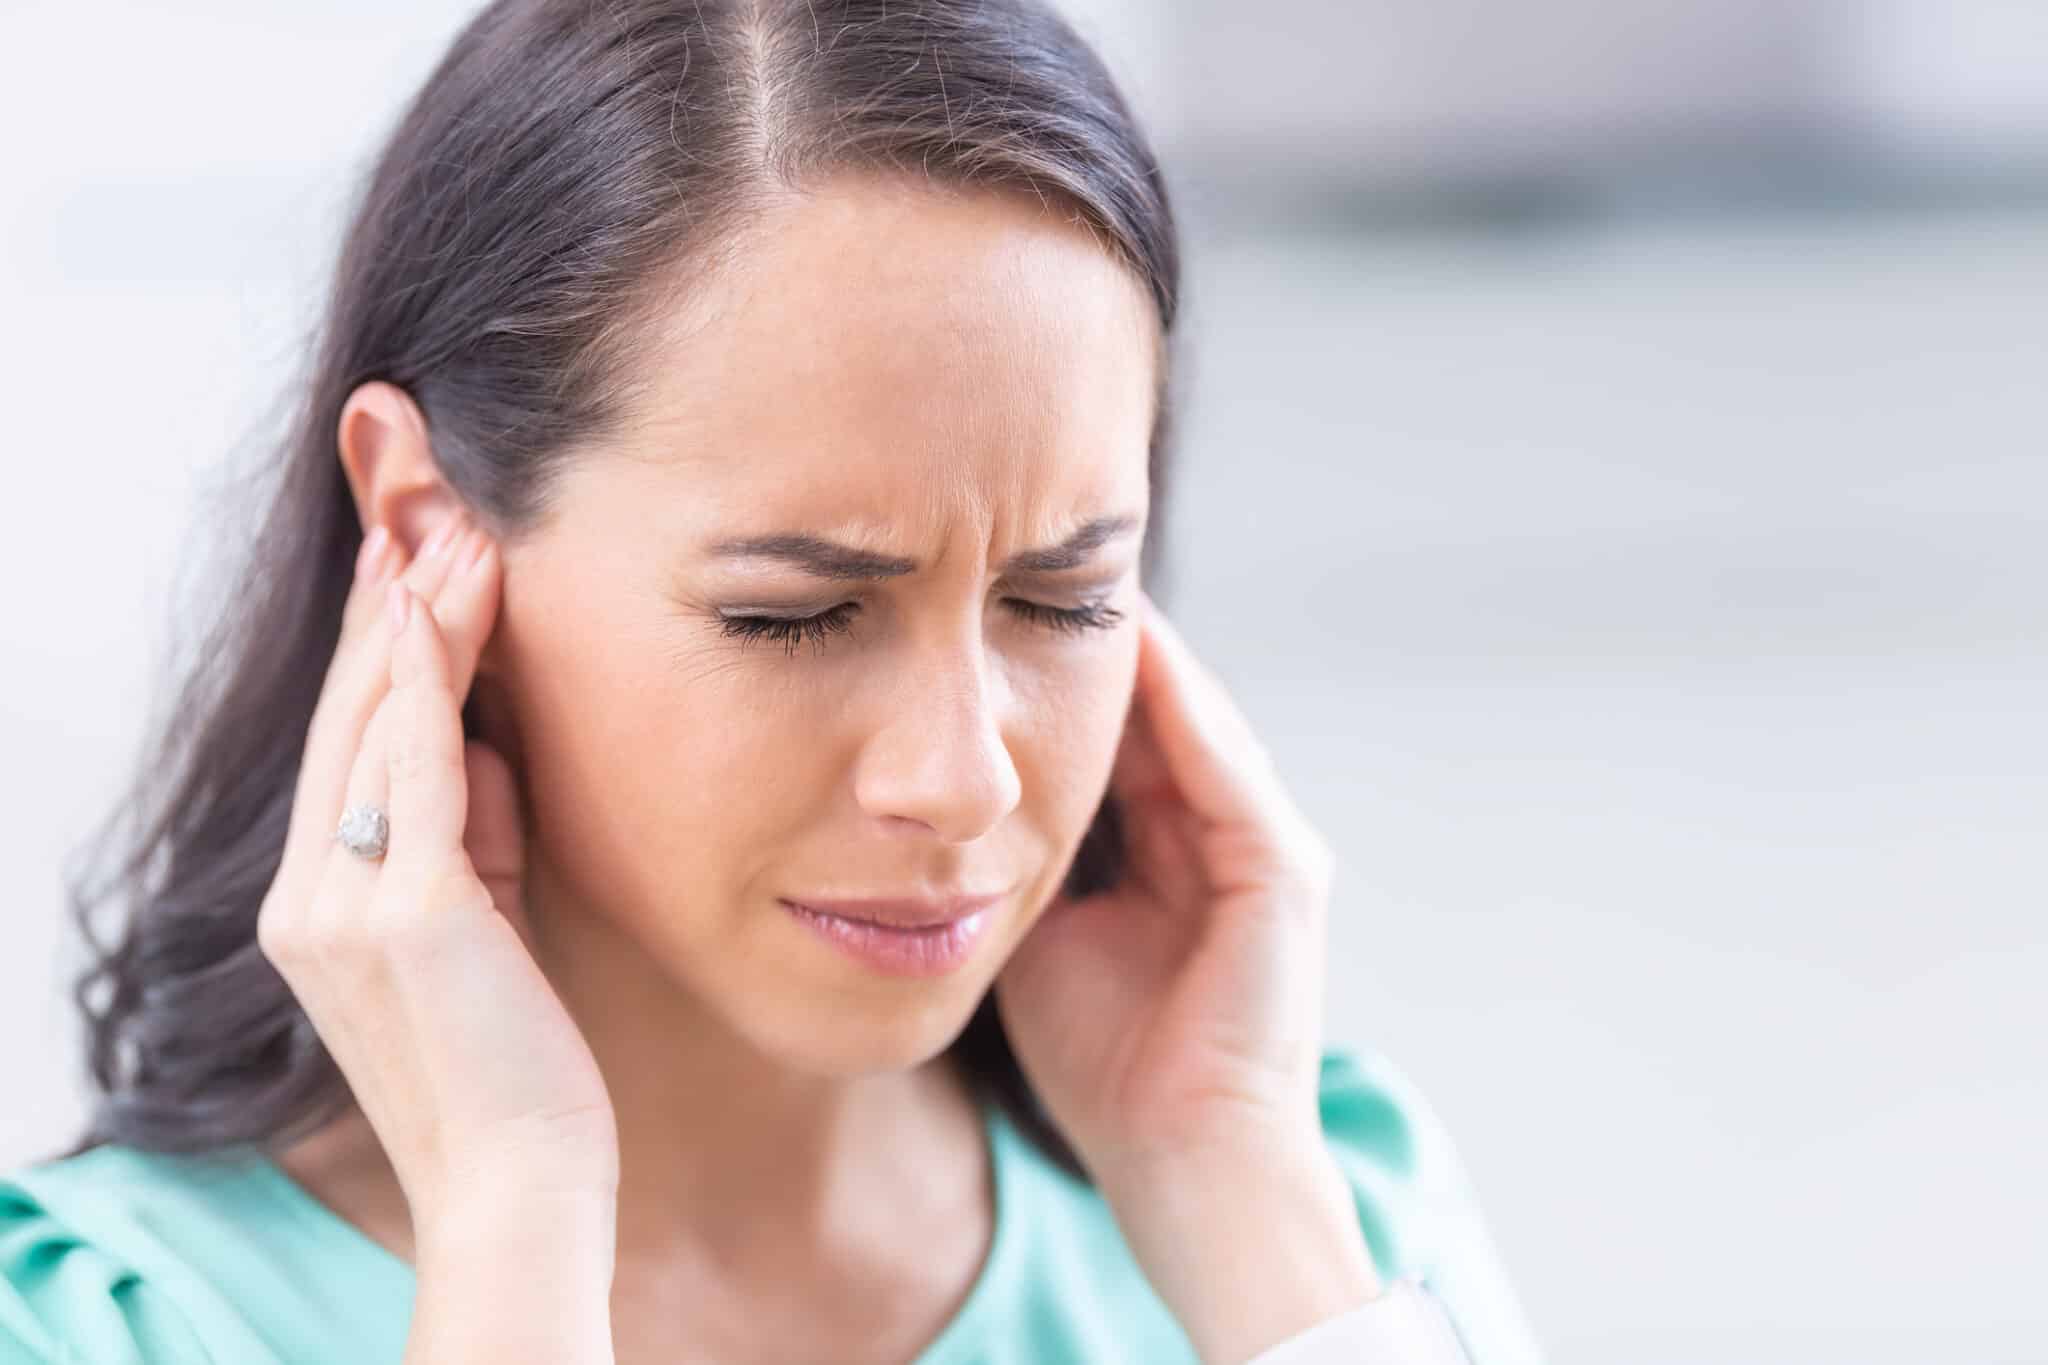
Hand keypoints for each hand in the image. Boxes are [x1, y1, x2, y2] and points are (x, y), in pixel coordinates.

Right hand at [257, 509, 618, 1235]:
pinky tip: (437, 605)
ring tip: (455, 530)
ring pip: (376, 727)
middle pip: (349, 720)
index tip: (409, 565)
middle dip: (390, 609)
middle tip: (426, 510)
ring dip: (417, 619)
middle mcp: (310, 898)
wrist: (517, 1182)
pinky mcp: (406, 912)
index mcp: (318, 907)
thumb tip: (494, 746)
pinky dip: (425, 681)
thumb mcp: (484, 925)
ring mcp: (344, 905)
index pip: (348, 748)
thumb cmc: (514, 1063)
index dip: (378, 651)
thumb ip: (474, 838)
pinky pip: (414, 771)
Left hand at [994, 588, 1339, 1178]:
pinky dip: (1179, 707)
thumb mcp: (1040, 933)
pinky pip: (1224, 766)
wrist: (1178, 1159)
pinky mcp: (1283, 869)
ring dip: (1138, 654)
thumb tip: (945, 798)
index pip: (1116, 737)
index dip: (1056, 674)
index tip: (991, 613)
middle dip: (1092, 645)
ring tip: (1077, 578)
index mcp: (1168, 851)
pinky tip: (1129, 649)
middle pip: (1155, 712)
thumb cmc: (1105, 1065)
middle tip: (1028, 564)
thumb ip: (1015, 859)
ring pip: (1193, 720)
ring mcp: (1262, 846)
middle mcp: (1222, 833)